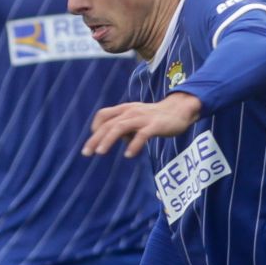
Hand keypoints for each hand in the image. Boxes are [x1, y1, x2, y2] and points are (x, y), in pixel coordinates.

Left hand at [83, 94, 201, 158]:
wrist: (180, 109)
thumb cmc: (155, 116)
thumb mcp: (137, 119)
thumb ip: (126, 128)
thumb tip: (118, 141)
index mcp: (125, 109)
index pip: (103, 115)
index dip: (95, 127)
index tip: (92, 141)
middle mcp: (131, 112)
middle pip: (108, 124)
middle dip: (95, 139)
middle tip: (85, 153)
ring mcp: (143, 118)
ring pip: (120, 127)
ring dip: (108, 140)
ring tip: (100, 152)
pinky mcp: (155, 125)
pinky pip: (142, 134)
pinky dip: (134, 144)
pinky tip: (129, 155)